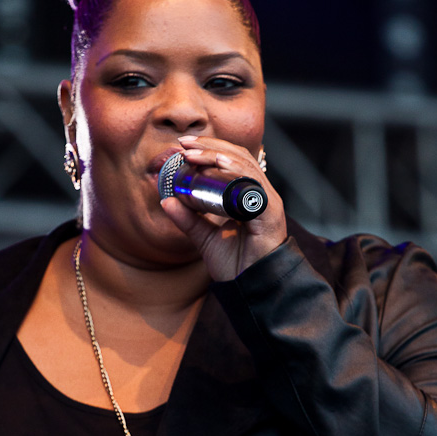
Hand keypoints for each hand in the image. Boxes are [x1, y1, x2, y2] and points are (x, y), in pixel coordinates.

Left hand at [160, 135, 286, 280]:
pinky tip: (218, 165)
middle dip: (210, 147)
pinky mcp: (270, 213)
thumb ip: (188, 219)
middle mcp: (260, 195)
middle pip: (238, 158)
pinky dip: (235, 172)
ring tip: (193, 153)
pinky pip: (253, 186)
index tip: (183, 146)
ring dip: (218, 155)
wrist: (250, 290)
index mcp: (247, 197)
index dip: (209, 150)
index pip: (231, 162)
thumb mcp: (205, 239)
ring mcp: (267, 203)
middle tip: (184, 144)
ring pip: (245, 167)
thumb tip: (166, 201)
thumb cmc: (236, 266)